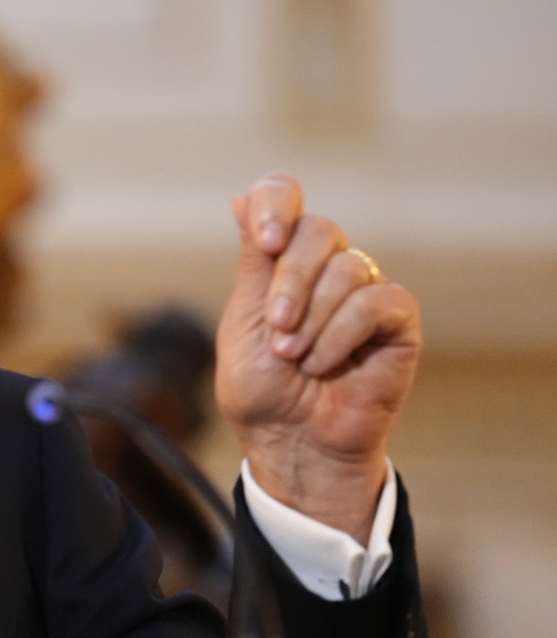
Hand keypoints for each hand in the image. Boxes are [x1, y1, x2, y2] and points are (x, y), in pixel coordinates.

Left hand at [215, 173, 421, 540]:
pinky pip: (377, 302)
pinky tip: (325, 365)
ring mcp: (364, 289)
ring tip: (296, 359)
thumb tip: (241, 196)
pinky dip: (342, 334)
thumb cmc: (262, 388)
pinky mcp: (396, 321)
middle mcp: (325, 265)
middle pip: (318, 228)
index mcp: (281, 258)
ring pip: (347, 267)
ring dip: (312, 320)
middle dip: (290, 282)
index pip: (283, 193)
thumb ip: (254, 260)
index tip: (266, 240)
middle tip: (277, 330)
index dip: (275, 203)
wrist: (291, 443)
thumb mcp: (244, 320)